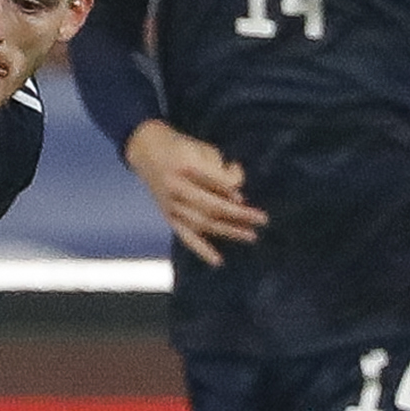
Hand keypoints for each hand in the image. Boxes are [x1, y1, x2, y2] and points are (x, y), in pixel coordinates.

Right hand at [123, 120, 265, 266]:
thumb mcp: (202, 149)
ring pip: (202, 223)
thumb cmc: (183, 149)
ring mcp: (171, 205)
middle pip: (210, 205)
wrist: (147, 153)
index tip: (241, 197)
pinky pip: (186, 236)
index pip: (209, 180)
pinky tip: (217, 261)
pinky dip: (202, 249)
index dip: (226, 190)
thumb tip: (239, 196)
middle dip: (238, 214)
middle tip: (262, 219)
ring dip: (229, 231)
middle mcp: (175, 188)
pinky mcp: (169, 217)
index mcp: (184, 165)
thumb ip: (221, 169)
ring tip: (251, 235)